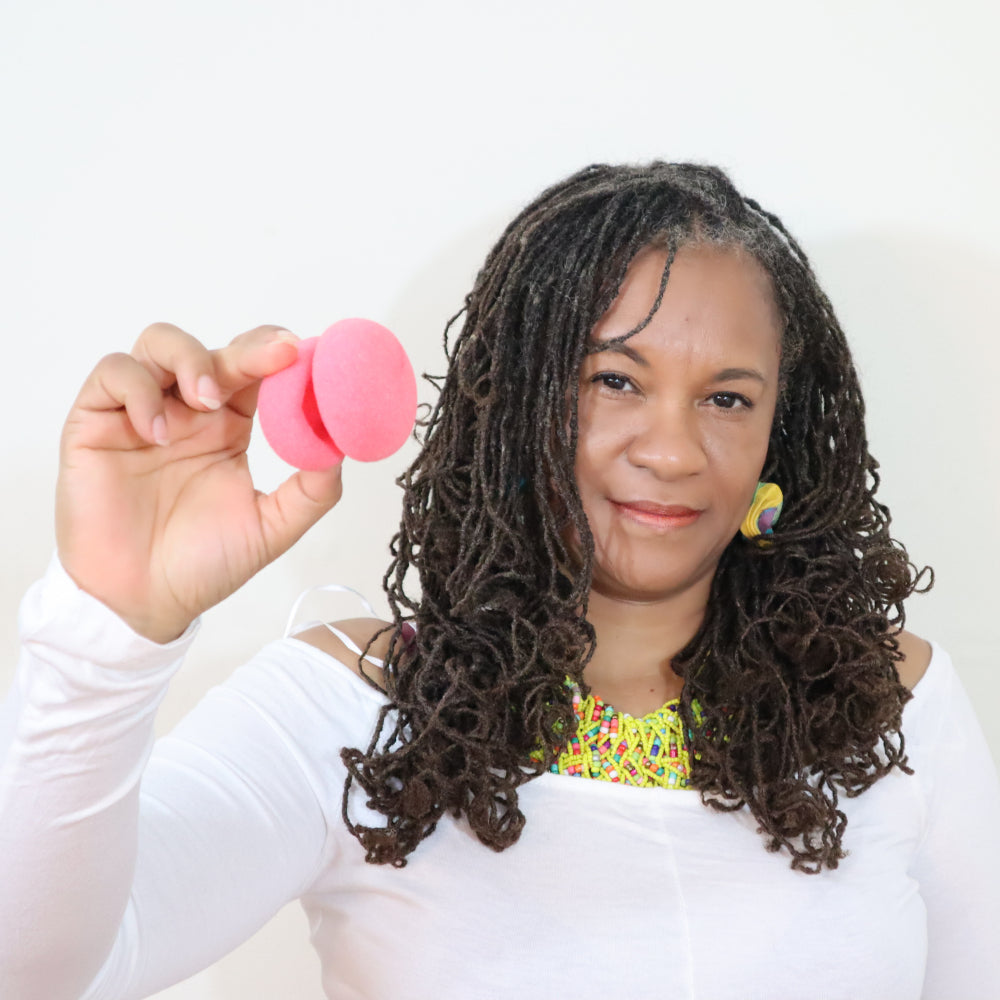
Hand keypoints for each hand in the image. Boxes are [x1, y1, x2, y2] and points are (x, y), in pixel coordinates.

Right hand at [56, 323, 343, 642]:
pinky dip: (139, 391)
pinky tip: (158, 432)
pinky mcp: (96, 422)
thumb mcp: (272, 527)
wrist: (142, 602)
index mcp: (229, 428)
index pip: (256, 372)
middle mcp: (187, 412)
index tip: (307, 357)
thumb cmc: (202, 564)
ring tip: (207, 401)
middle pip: (216, 350)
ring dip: (191, 358)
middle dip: (249, 347)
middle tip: (277, 356)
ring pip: (159, 344)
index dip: (280, 356)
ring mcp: (142, 413)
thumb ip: (312, 490)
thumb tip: (341, 446)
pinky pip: (113, 375)